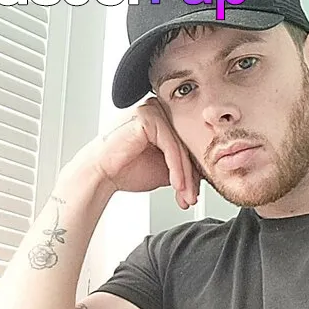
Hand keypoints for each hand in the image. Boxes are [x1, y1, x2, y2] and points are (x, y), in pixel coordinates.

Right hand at [69, 98, 201, 208]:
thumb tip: (206, 176)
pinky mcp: (147, 117)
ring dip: (185, 177)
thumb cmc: (127, 169)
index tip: (192, 195)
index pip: (186, 146)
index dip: (193, 174)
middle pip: (185, 146)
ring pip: (180, 148)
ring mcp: (152, 110)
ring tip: (185, 196)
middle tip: (191, 199)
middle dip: (191, 178)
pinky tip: (177, 185)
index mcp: (163, 118)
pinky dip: (176, 169)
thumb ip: (183, 167)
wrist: (101, 174)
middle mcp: (159, 109)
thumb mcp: (164, 170)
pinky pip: (170, 146)